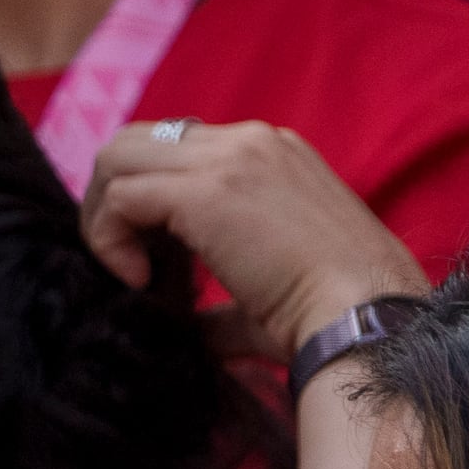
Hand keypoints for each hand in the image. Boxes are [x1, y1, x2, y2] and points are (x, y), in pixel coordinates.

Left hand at [78, 121, 425, 361]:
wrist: (366, 315)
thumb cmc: (330, 314)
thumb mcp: (269, 286)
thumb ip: (222, 296)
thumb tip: (190, 327)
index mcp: (272, 153)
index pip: (177, 150)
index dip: (144, 199)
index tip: (149, 258)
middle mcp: (251, 141)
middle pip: (138, 140)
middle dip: (109, 196)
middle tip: (119, 258)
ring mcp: (231, 158)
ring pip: (120, 155)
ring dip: (102, 213)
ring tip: (124, 268)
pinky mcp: (207, 189)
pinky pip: (122, 196)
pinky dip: (109, 238)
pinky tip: (137, 279)